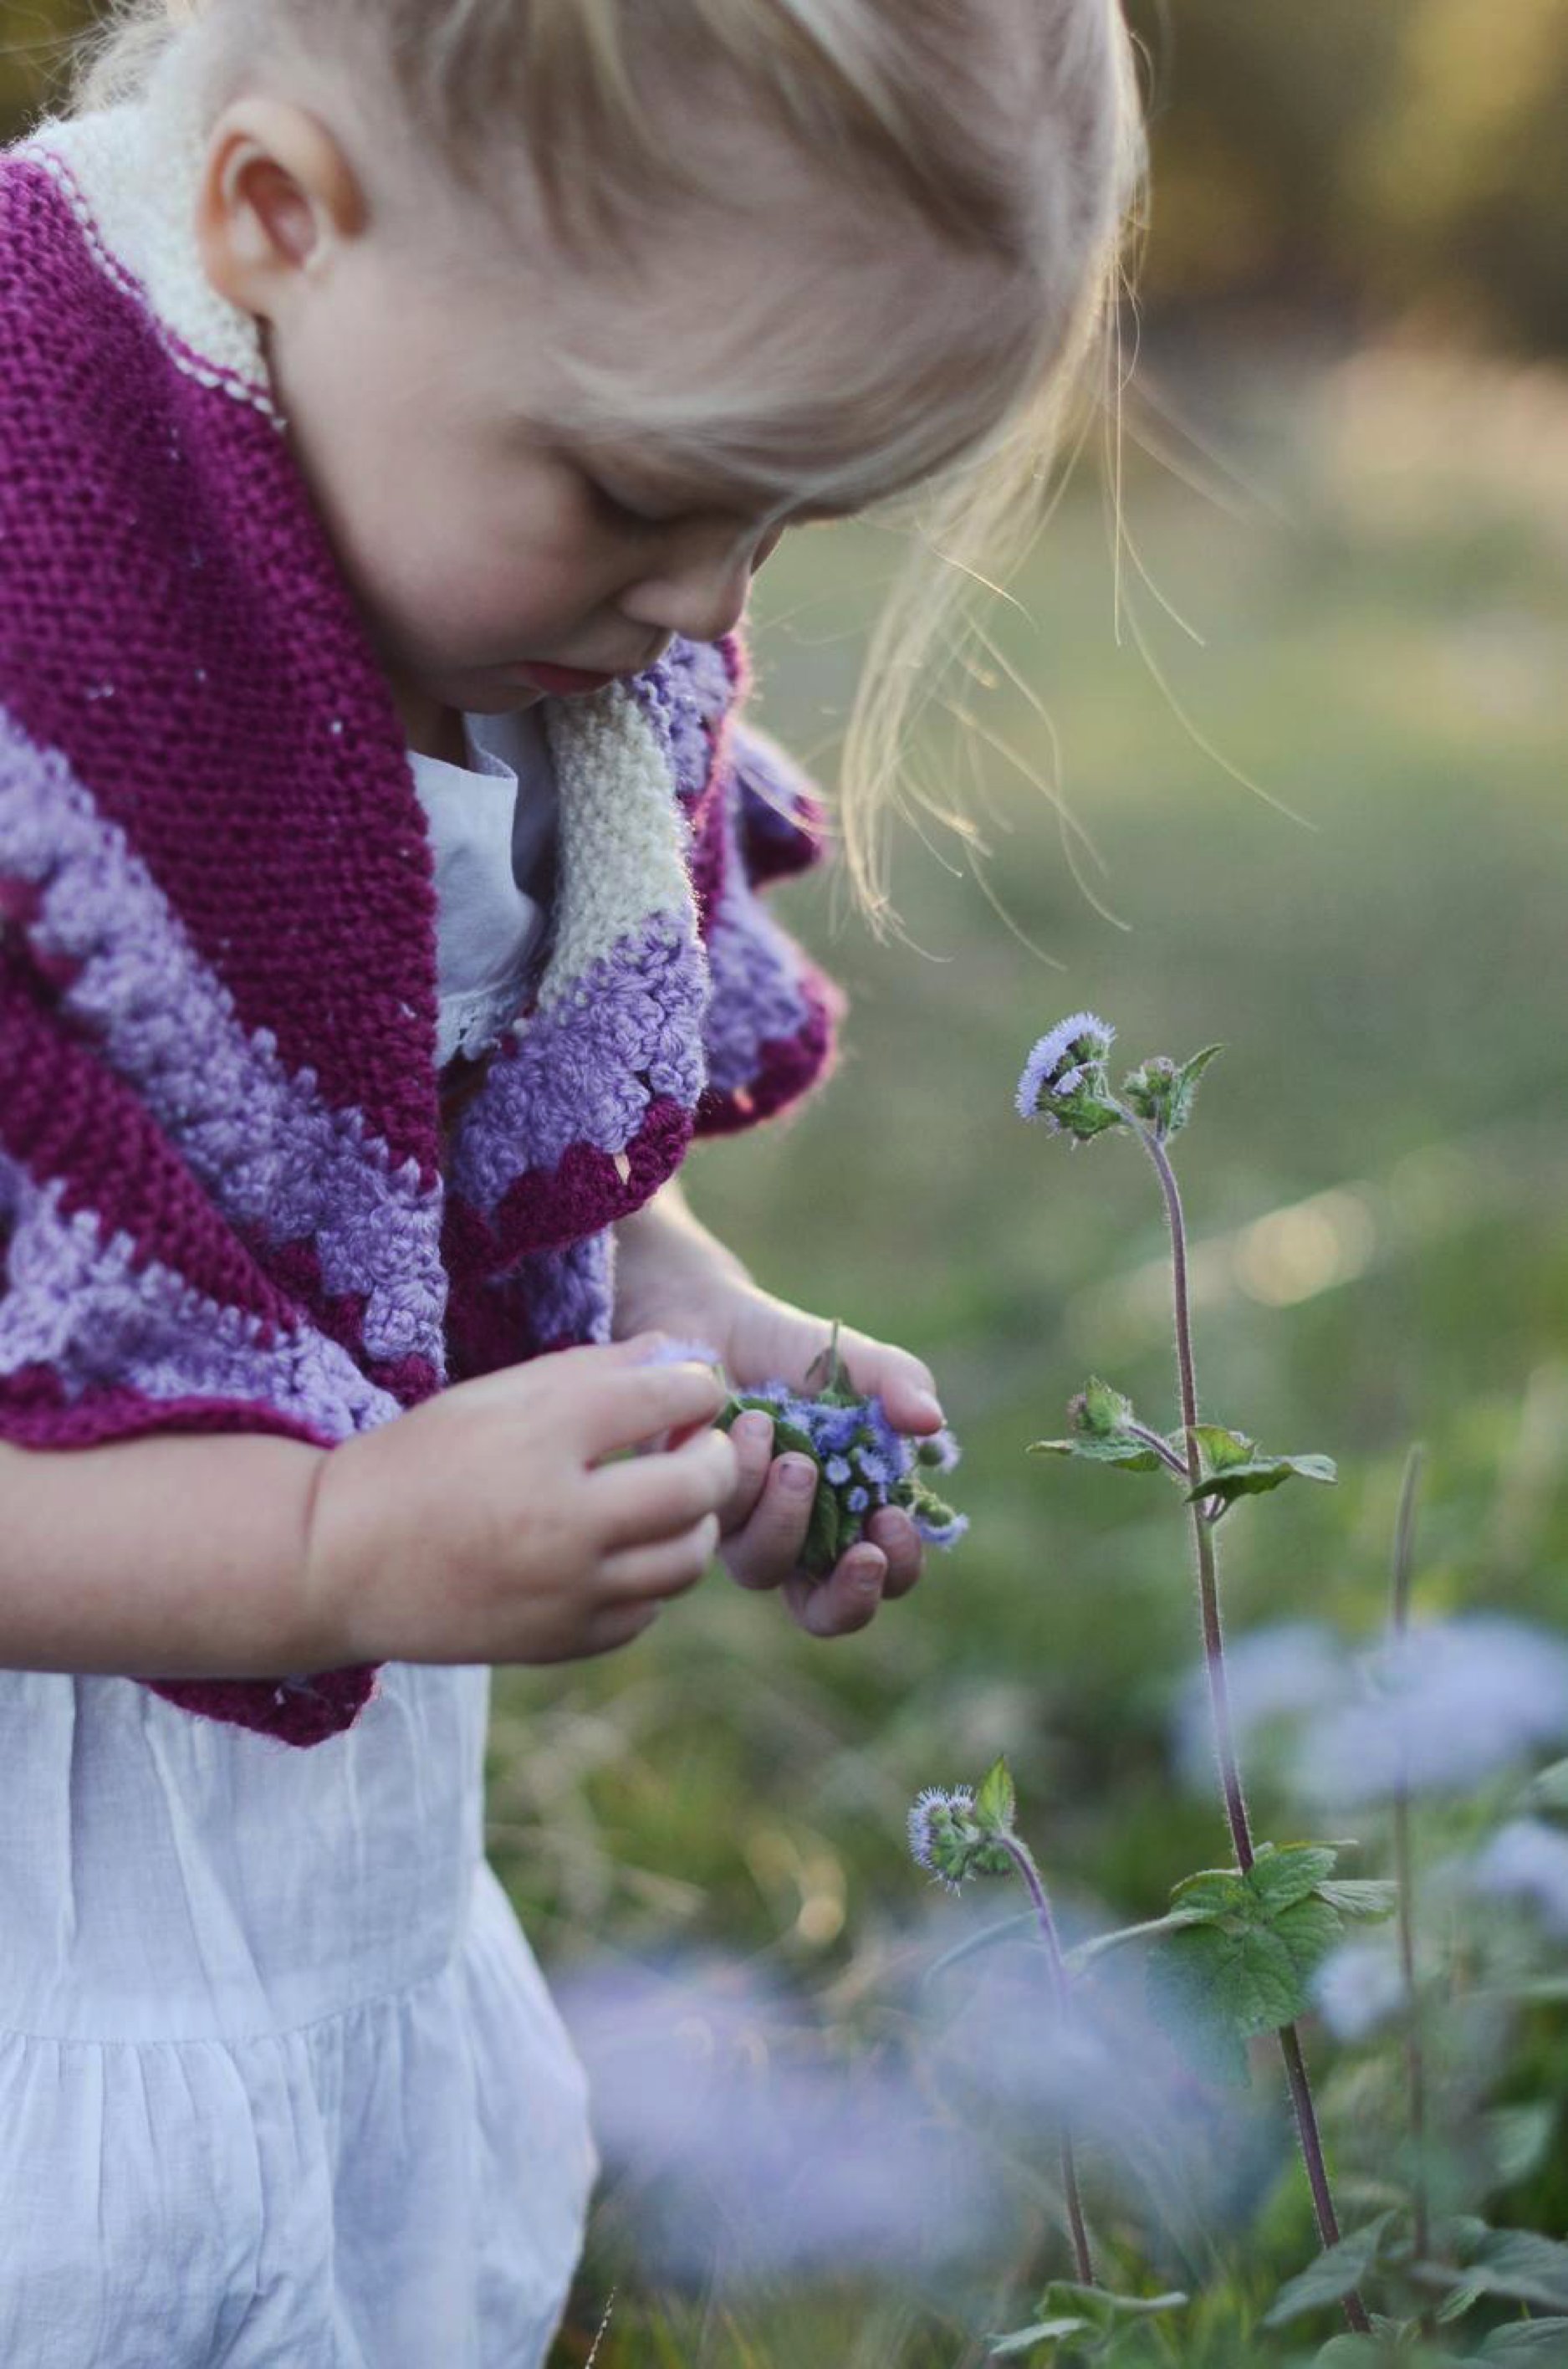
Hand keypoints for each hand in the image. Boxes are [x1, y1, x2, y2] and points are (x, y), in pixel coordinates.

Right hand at [300, 1336, 736, 1666]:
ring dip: (693, 1523)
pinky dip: (649, 1579)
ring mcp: (566, 1590)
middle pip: (699, 1485)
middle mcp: (564, 1518)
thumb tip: (679, 1355)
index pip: (668, 1399)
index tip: (691, 1389)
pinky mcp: (559, 1641)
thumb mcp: (495, 1395)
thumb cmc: (420, 1459)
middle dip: (717, 1457)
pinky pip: (645, 1611)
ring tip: (668, 1500)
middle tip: (701, 1445)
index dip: (697, 1387)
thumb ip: (593, 1372)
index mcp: (544, 1437)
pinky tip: (621, 1551)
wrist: (338, 1559)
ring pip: (687, 1558)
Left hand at [612, 1181, 944, 1637]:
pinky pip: (718, 1519)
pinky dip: (742, 1472)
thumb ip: (900, 1383)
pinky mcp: (693, 1508)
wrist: (713, 1321)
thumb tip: (930, 1423)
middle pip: (822, 1612)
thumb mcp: (856, 1362)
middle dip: (847, 1592)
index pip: (880, 1577)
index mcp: (848, 1516)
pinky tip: (751, 1422)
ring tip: (793, 1454)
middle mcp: (795, 1537)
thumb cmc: (793, 1352)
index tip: (895, 1522)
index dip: (894, 1572)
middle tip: (861, 1550)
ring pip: (763, 1566)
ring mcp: (740, 1528)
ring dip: (787, 1514)